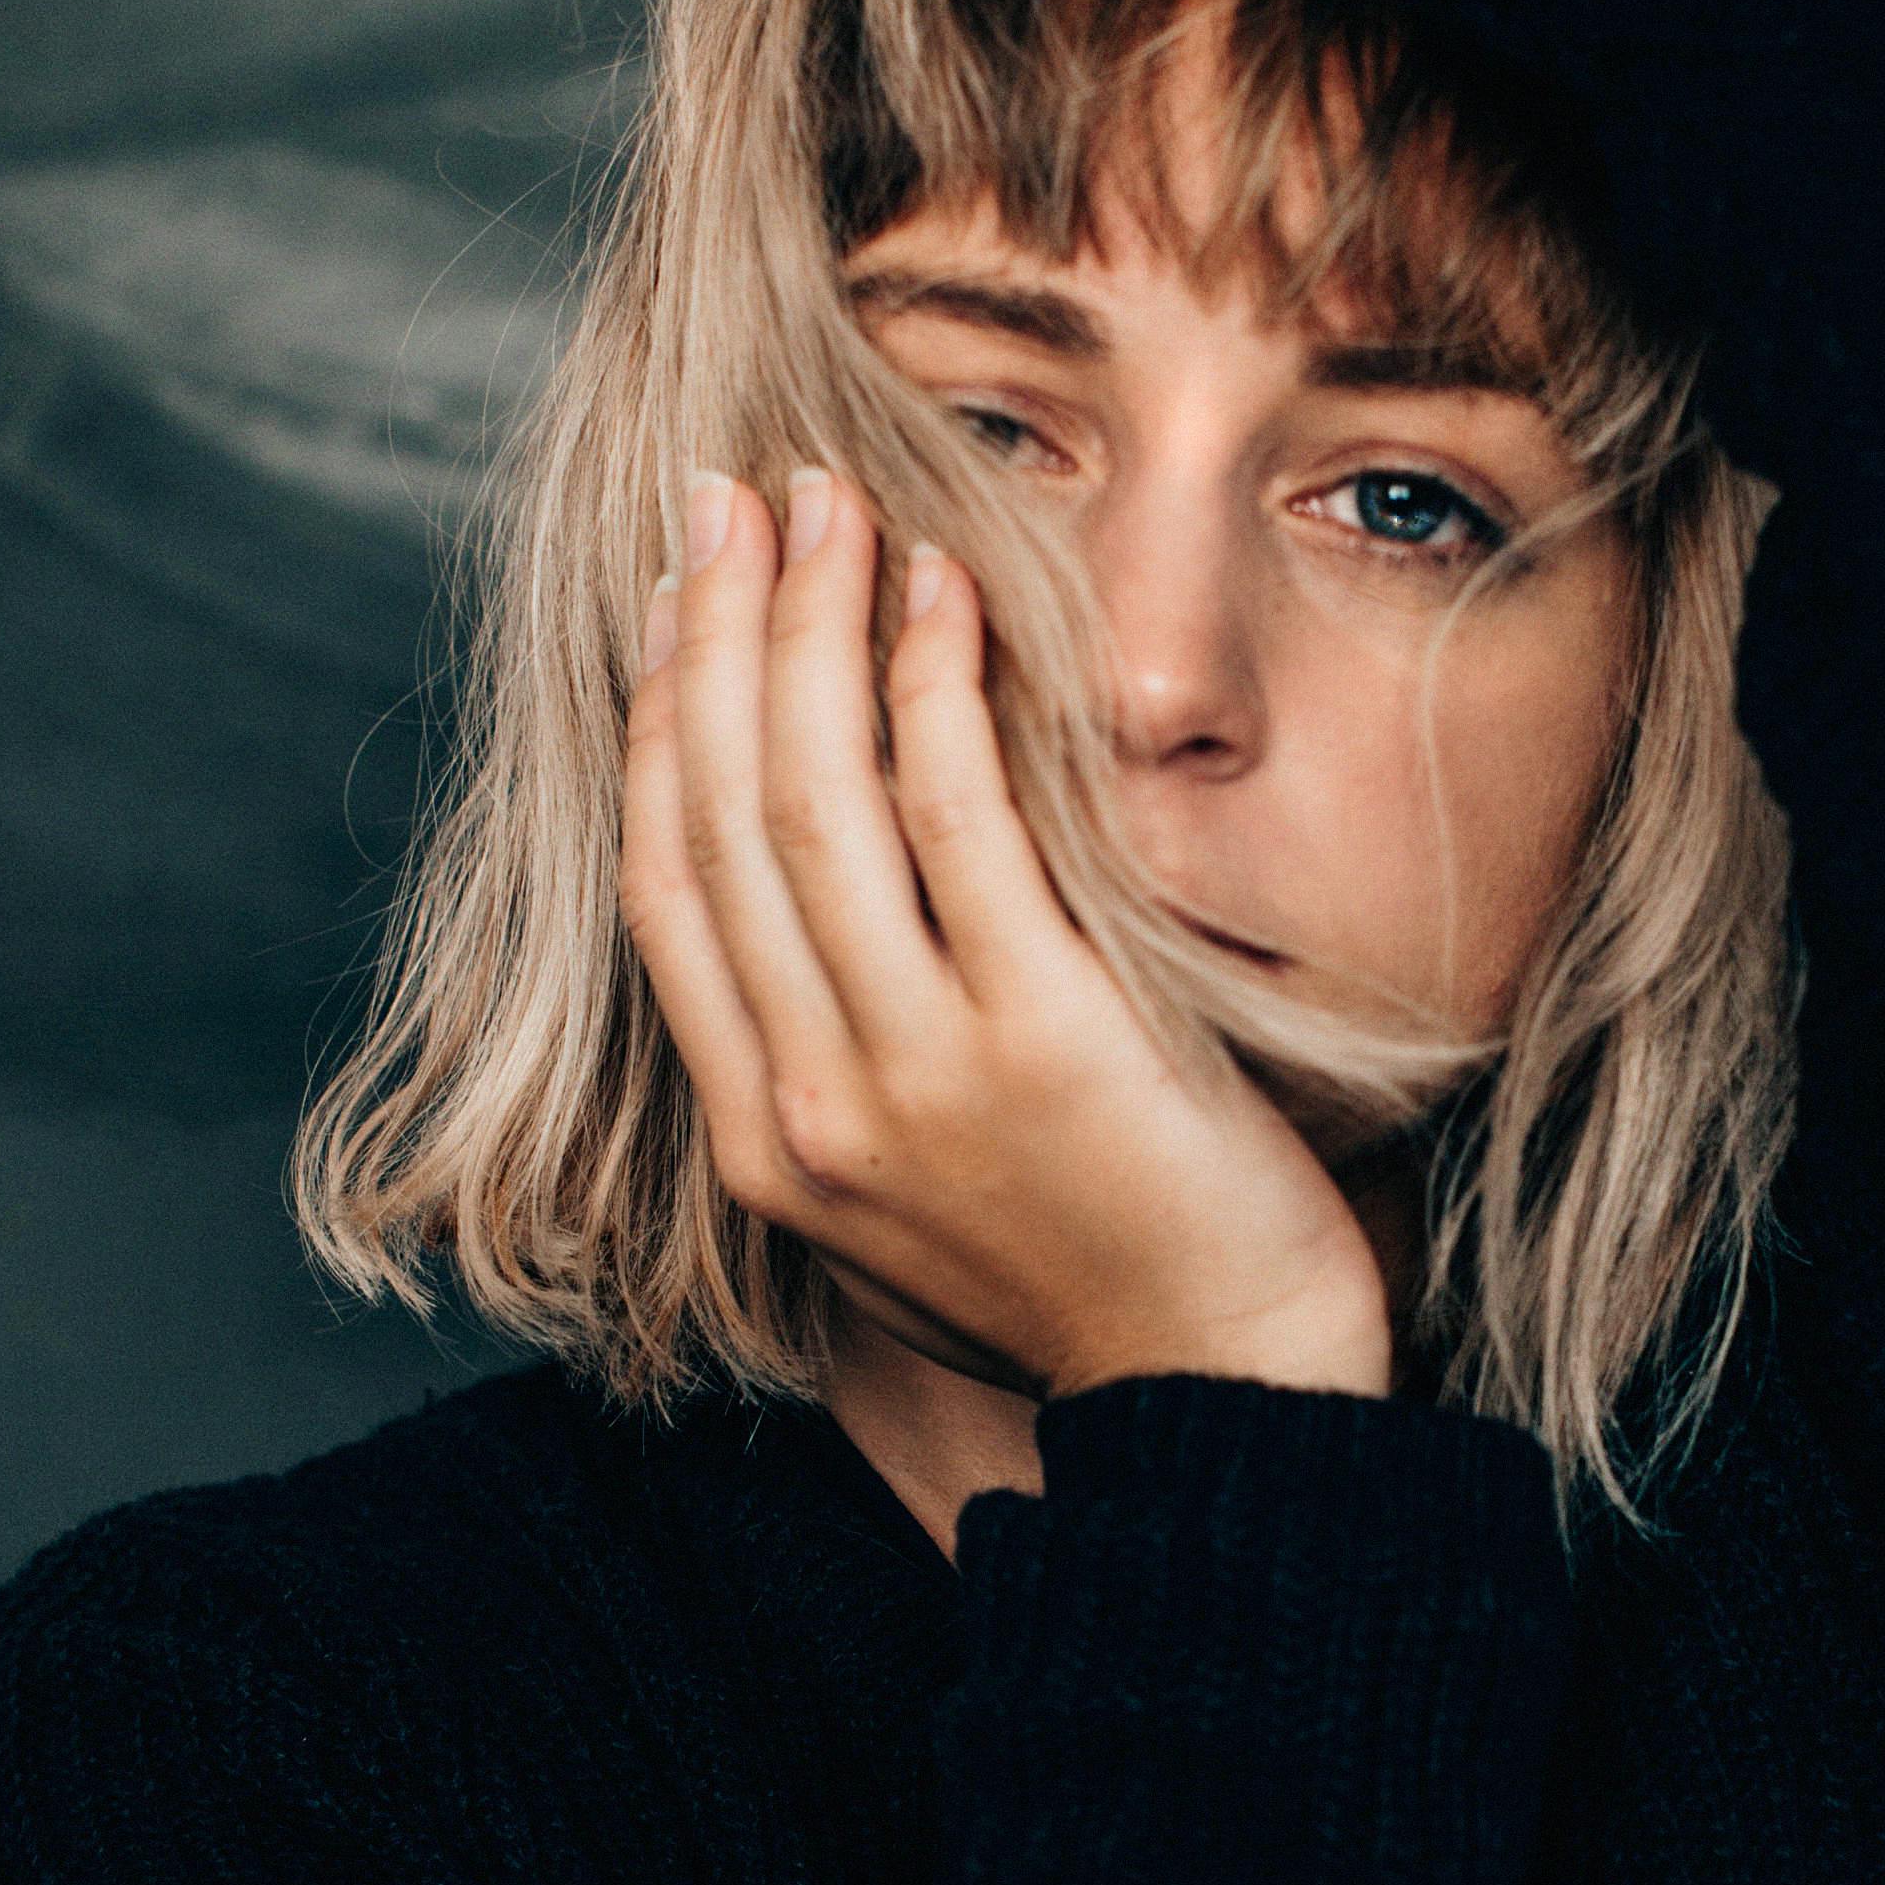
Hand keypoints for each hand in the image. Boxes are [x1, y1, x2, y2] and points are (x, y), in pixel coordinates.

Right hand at [620, 467, 1394, 1405]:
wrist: (1224, 1388)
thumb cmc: (1087, 1273)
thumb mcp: (905, 1195)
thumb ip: (836, 1066)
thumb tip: (816, 897)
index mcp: (762, 1143)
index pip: (665, 890)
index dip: (660, 723)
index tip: (678, 599)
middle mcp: (812, 1107)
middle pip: (722, 818)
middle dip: (717, 633)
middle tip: (733, 495)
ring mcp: (916, 1076)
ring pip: (815, 801)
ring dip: (811, 627)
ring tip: (829, 503)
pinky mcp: (1040, 1037)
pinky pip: (961, 820)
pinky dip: (934, 688)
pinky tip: (940, 588)